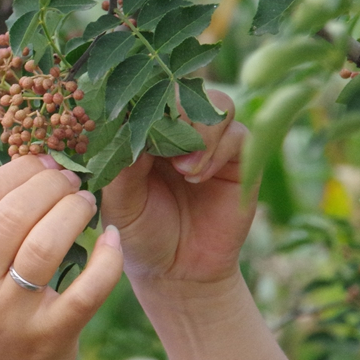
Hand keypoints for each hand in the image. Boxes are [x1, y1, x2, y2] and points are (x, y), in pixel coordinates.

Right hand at [0, 155, 123, 359]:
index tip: (40, 160)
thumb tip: (22, 166)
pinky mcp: (52, 336)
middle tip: (69, 178)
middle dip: (48, 184)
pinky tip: (112, 239)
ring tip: (86, 202)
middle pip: (13, 214)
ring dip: (73, 210)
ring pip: (47, 242)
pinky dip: (107, 257)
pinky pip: (88, 286)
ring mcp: (11, 315)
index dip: (15, 170)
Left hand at [101, 90, 258, 287]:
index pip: (145, 93)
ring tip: (182, 169)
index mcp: (142, 128)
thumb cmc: (139, 232)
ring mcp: (210, 140)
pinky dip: (217, 150)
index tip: (132, 114)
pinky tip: (196, 176)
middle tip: (162, 144)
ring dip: (199, 131)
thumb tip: (125, 128)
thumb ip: (121, 165)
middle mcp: (178, 126)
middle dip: (175, 110)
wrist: (178, 271)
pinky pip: (238, 133)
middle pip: (185, 89)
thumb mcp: (119, 201)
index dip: (141, 96)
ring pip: (216, 104)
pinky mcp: (240, 158)